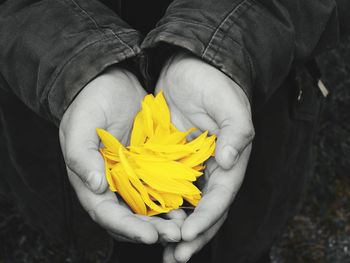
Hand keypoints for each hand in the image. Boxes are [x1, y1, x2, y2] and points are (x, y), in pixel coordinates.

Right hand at [59, 66, 179, 243]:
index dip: (127, 227)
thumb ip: (80, 154)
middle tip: (174, 235)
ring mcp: (127, 175)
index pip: (105, 212)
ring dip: (161, 220)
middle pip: (126, 217)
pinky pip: (156, 188)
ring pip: (143, 207)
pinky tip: (184, 204)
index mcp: (89, 178)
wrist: (110, 80)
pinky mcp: (144, 165)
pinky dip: (168, 200)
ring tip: (182, 226)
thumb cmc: (91, 100)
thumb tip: (95, 186)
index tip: (150, 236)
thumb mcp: (80, 123)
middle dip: (149, 230)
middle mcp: (108, 182)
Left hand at [155, 52, 253, 261]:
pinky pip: (167, 188)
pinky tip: (148, 221)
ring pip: (186, 205)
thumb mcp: (229, 102)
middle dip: (193, 235)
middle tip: (175, 257)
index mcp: (230, 159)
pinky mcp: (172, 159)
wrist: (189, 66)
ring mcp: (191, 166)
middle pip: (205, 210)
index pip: (221, 196)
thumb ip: (237, 131)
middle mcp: (212, 168)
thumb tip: (231, 161)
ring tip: (163, 251)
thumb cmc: (213, 82)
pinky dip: (161, 208)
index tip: (188, 235)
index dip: (207, 218)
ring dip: (176, 229)